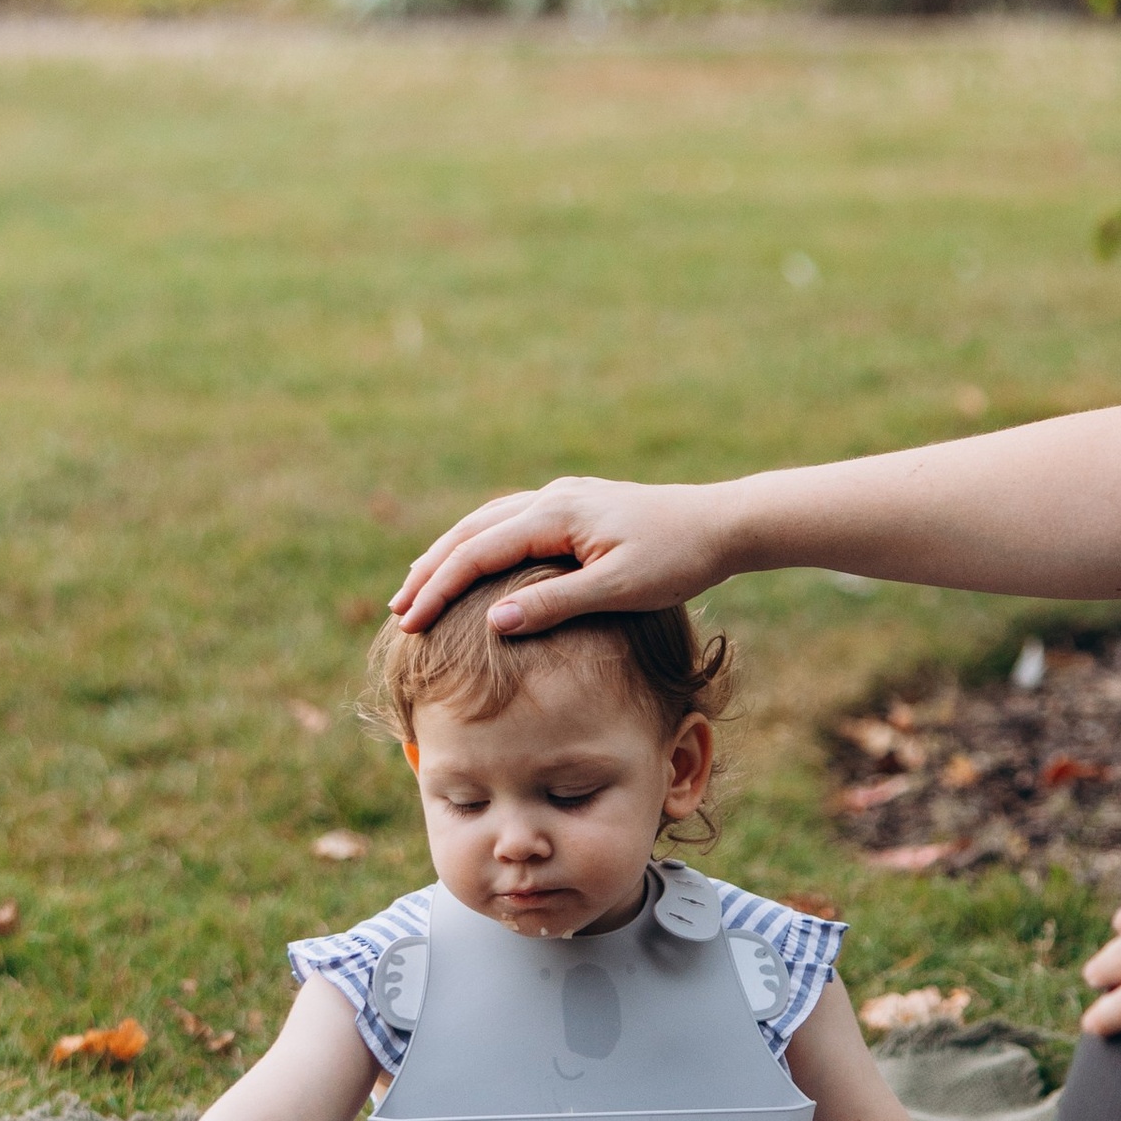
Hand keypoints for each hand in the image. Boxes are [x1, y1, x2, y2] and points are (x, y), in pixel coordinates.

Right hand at [392, 476, 734, 633]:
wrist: (722, 524)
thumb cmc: (676, 560)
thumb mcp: (617, 590)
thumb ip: (555, 604)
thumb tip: (493, 621)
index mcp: (555, 514)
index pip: (478, 553)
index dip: (440, 589)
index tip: (410, 623)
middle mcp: (551, 498)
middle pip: (471, 531)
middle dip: (431, 569)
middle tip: (398, 608)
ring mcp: (563, 498)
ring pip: (488, 523)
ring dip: (451, 554)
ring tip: (419, 586)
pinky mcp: (576, 506)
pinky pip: (511, 523)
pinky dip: (481, 545)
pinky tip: (474, 563)